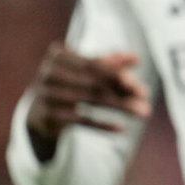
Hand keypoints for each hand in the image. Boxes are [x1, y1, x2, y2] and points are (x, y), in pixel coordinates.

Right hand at [25, 43, 151, 161]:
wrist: (38, 114)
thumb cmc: (70, 84)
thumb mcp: (86, 71)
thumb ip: (110, 63)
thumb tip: (136, 58)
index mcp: (59, 56)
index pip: (95, 65)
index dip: (118, 74)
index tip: (140, 85)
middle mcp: (50, 73)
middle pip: (95, 82)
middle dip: (124, 91)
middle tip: (146, 99)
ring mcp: (46, 95)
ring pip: (91, 101)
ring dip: (121, 106)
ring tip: (143, 112)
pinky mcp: (47, 116)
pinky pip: (80, 120)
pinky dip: (102, 125)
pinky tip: (121, 128)